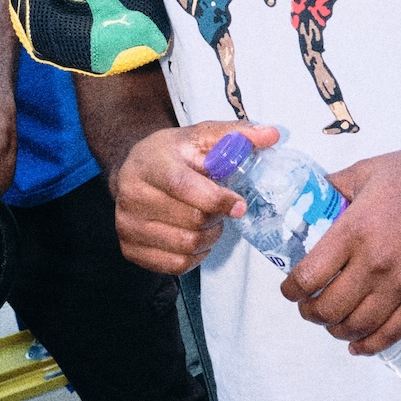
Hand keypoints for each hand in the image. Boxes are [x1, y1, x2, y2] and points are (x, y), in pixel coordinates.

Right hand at [108, 118, 277, 272]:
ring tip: (208, 221)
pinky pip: (176, 265)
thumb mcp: (200, 137)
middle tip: (220, 207)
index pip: (184, 185)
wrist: (134, 171)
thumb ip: (236, 135)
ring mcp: (127, 224)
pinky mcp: (129, 249)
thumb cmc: (172, 155)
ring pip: (186, 245)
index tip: (239, 204)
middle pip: (192, 219)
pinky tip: (195, 236)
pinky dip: (195, 256)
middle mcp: (132, 194)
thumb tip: (272, 135)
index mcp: (150, 163)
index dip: (217, 199)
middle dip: (216, 216)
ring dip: (209, 237)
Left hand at [282, 144, 400, 354]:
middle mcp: (373, 264)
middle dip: (310, 313)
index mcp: (353, 231)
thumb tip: (312, 198)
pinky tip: (358, 345)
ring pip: (356, 326)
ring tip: (333, 323)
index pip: (308, 277)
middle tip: (309, 307)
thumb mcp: (367, 170)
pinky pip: (391, 334)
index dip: (291, 290)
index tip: (289, 290)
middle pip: (328, 309)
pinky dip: (369, 346)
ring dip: (336, 331)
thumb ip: (335, 187)